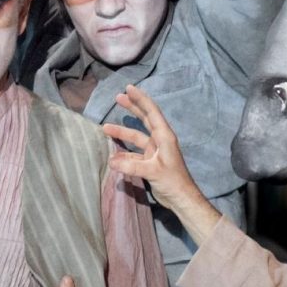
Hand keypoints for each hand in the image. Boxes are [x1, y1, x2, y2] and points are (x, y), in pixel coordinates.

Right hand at [103, 85, 220, 244]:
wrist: (182, 199)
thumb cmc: (173, 181)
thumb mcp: (153, 171)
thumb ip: (132, 165)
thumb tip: (111, 161)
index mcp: (164, 137)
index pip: (151, 112)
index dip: (140, 99)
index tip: (128, 88)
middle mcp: (160, 140)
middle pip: (144, 119)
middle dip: (132, 108)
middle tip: (118, 97)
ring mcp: (154, 151)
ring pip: (136, 137)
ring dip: (122, 132)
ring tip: (105, 128)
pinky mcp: (150, 162)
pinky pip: (134, 153)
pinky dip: (124, 152)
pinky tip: (113, 155)